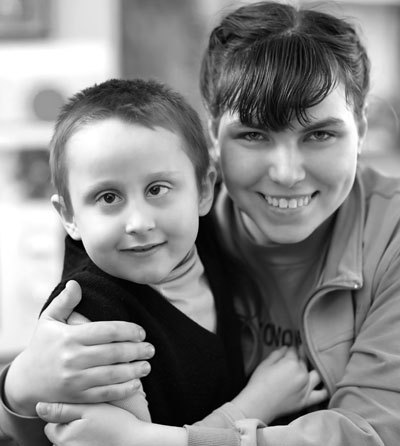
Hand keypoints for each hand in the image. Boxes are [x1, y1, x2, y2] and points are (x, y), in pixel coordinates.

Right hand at [4, 280, 154, 415]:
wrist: (25, 381)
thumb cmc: (42, 346)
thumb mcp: (48, 320)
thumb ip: (64, 302)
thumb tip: (76, 283)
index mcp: (70, 337)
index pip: (107, 331)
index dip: (129, 331)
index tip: (141, 332)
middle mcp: (73, 359)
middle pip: (114, 353)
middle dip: (137, 350)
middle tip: (150, 348)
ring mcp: (75, 380)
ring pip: (113, 375)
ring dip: (135, 370)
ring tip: (147, 365)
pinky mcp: (77, 397)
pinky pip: (105, 394)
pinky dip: (123, 390)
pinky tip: (136, 384)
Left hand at [36, 402, 186, 445]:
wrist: (136, 442)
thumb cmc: (116, 424)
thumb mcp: (91, 409)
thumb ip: (64, 408)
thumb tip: (39, 406)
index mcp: (63, 436)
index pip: (52, 422)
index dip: (68, 412)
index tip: (84, 409)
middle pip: (59, 434)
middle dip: (71, 425)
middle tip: (93, 418)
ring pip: (69, 442)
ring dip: (78, 435)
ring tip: (98, 429)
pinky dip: (86, 442)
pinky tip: (100, 437)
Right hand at [232, 347, 327, 422]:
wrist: (258, 404)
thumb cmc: (259, 382)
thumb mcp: (265, 363)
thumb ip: (277, 353)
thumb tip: (286, 348)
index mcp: (291, 363)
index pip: (294, 350)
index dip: (291, 348)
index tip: (290, 348)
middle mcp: (302, 374)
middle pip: (305, 360)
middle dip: (301, 356)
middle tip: (297, 355)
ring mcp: (306, 387)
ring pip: (317, 373)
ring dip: (316, 367)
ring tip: (313, 365)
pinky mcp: (307, 400)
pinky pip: (322, 394)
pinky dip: (326, 388)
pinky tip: (326, 383)